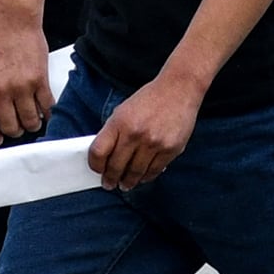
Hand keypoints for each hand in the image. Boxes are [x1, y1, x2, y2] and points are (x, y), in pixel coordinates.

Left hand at [0, 17, 51, 146]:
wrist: (12, 22)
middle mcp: (0, 91)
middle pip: (9, 126)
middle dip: (13, 132)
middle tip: (16, 129)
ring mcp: (21, 86)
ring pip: (30, 120)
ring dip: (31, 125)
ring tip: (31, 122)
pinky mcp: (40, 80)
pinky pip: (46, 106)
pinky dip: (47, 113)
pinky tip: (44, 111)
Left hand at [88, 70, 204, 190]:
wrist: (179, 89)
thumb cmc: (150, 99)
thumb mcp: (123, 111)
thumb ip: (113, 133)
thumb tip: (105, 157)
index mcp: (119, 122)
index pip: (98, 152)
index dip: (95, 165)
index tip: (97, 170)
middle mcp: (135, 134)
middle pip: (116, 166)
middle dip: (110, 179)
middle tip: (109, 183)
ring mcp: (154, 143)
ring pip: (135, 172)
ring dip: (128, 182)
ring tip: (125, 184)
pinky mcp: (170, 149)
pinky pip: (154, 171)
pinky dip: (146, 177)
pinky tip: (142, 177)